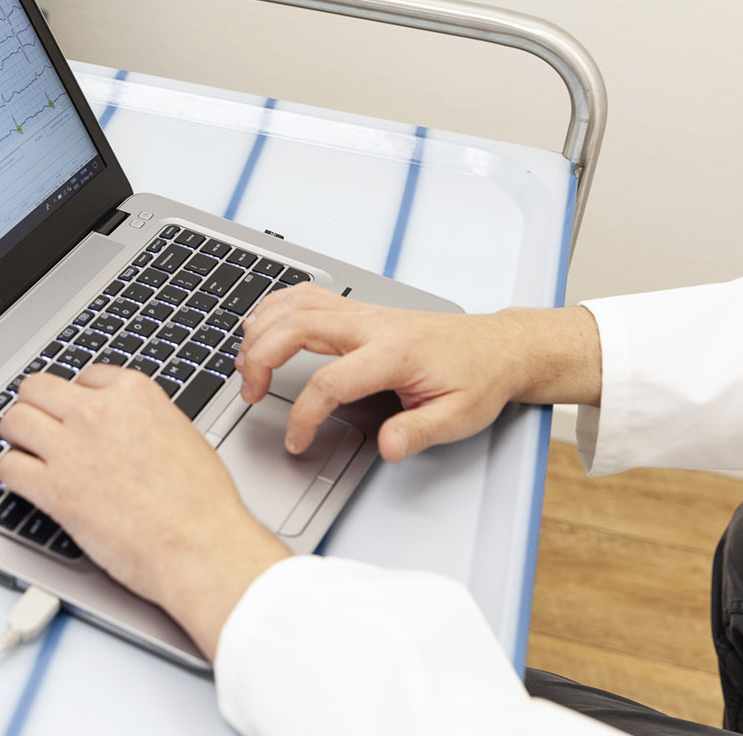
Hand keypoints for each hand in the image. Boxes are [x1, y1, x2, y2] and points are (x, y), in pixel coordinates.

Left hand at [0, 365, 289, 659]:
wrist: (200, 547)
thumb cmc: (202, 502)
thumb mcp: (181, 434)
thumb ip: (143, 419)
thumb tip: (126, 424)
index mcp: (133, 392)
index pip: (83, 376)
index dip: (77, 398)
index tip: (76, 414)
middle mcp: (96, 412)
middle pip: (36, 388)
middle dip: (37, 407)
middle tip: (41, 426)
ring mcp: (71, 448)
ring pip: (14, 420)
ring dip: (18, 437)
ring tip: (27, 452)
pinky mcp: (53, 489)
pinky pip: (7, 467)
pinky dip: (12, 475)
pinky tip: (26, 483)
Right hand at [236, 283, 601, 460]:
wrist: (497, 348)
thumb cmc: (477, 379)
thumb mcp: (459, 418)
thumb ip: (419, 433)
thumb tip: (387, 447)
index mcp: (393, 354)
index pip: (329, 383)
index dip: (303, 417)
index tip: (296, 442)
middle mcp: (371, 325)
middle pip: (295, 328)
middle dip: (261, 360)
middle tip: (249, 394)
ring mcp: (362, 312)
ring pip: (294, 305)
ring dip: (261, 331)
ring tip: (245, 365)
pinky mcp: (358, 310)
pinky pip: (305, 296)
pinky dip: (274, 308)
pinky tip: (261, 328)